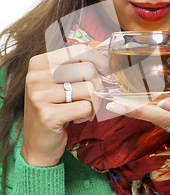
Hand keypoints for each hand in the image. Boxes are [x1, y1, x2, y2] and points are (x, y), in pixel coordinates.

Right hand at [22, 44, 109, 166]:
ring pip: (89, 89)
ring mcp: (39, 95)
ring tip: (82, 109)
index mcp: (40, 62)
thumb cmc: (54, 109)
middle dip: (98, 86)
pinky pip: (86, 108)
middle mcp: (36, 75)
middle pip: (88, 69)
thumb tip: (107, 56)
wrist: (37, 143)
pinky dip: (88, 115)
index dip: (100, 61)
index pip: (80, 50)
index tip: (106, 72)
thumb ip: (77, 67)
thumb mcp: (59, 82)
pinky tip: (77, 119)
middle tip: (92, 98)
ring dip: (94, 103)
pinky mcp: (48, 115)